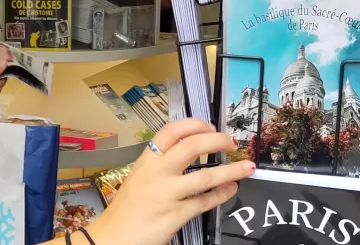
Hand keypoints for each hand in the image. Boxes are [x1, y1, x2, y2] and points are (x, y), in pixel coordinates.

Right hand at [81, 119, 252, 244]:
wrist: (113, 236)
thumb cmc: (127, 208)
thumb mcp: (139, 176)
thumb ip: (160, 164)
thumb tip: (190, 152)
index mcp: (147, 159)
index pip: (172, 131)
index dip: (195, 125)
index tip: (210, 126)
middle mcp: (157, 172)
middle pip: (192, 146)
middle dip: (218, 141)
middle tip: (232, 142)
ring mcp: (167, 193)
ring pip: (206, 176)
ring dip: (231, 170)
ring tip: (247, 167)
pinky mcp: (176, 215)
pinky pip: (205, 201)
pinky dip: (222, 194)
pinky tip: (231, 189)